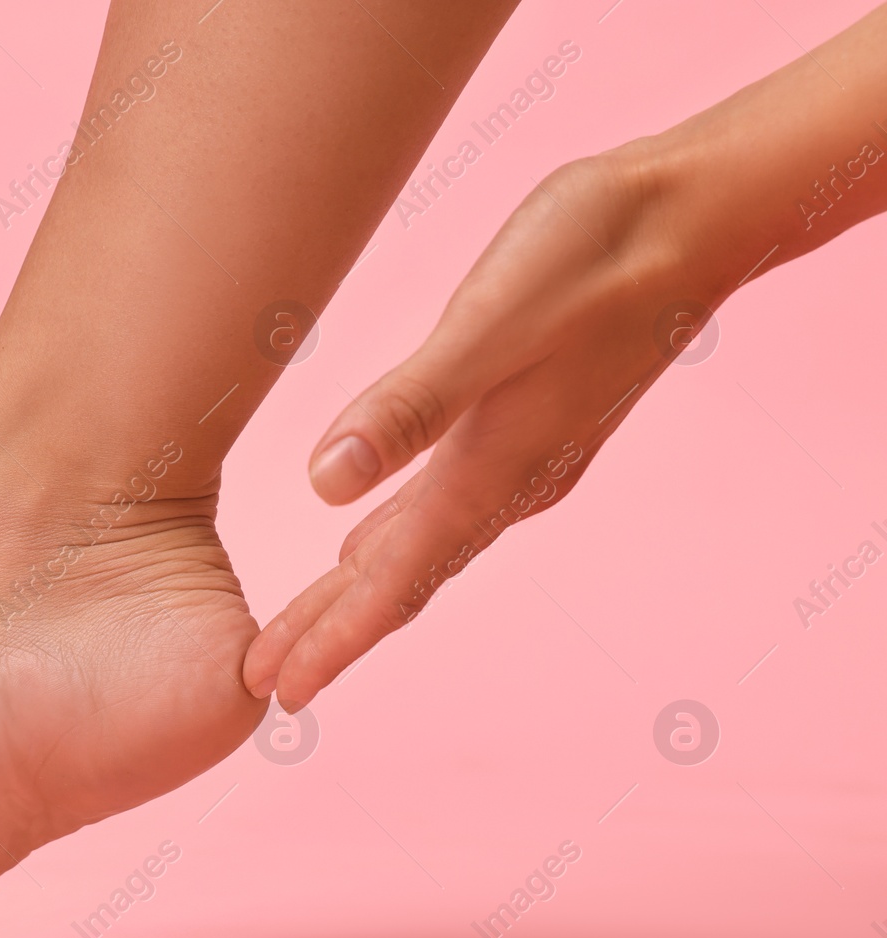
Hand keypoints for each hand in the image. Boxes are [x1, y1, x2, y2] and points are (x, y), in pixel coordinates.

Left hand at [244, 144, 731, 708]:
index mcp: (491, 466)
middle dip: (330, 636)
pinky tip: (366, 545)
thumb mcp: (492, 322)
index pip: (395, 580)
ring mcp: (522, 458)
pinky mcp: (524, 425)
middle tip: (266, 688)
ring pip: (417, 550)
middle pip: (401, 581)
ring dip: (354, 597)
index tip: (275, 693)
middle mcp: (508, 480)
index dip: (332, 639)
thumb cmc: (591, 254)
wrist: (696, 219)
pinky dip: (391, 546)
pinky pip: (440, 512)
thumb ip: (411, 406)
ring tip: (302, 639)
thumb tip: (323, 486)